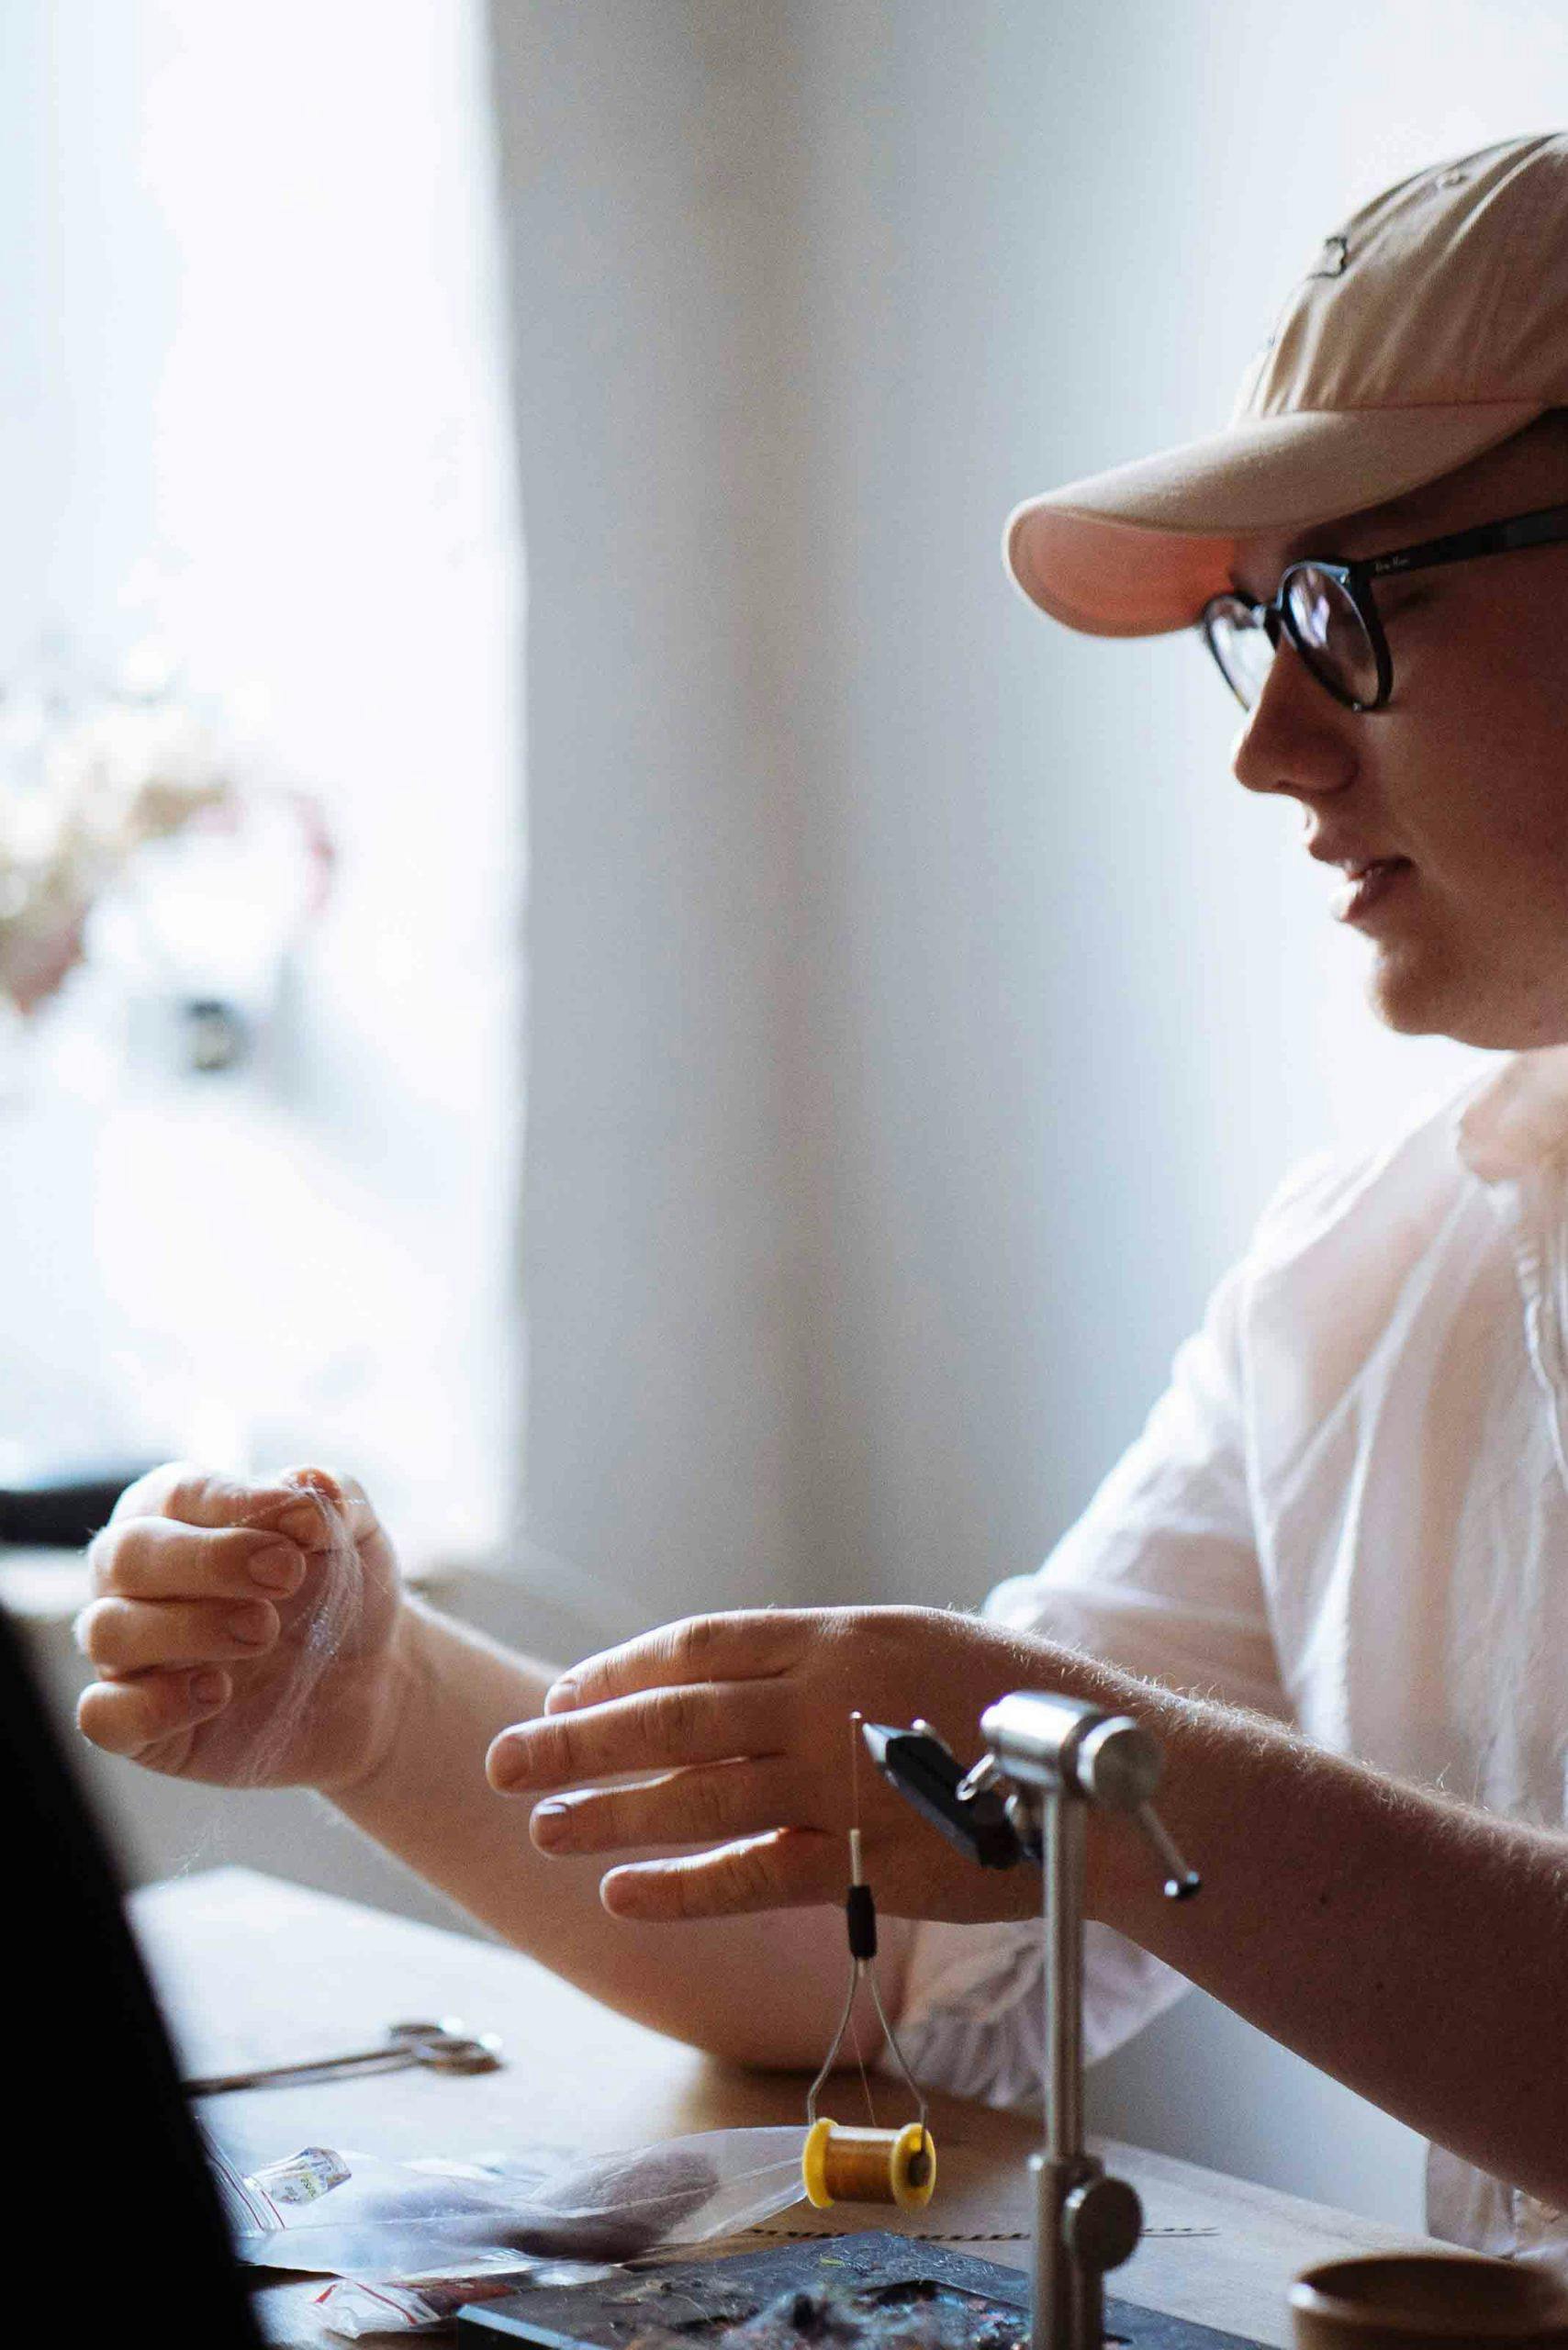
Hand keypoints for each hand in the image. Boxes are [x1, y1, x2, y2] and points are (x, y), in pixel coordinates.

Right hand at [76, 1463, 406, 1793]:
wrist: (370, 1686)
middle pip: (124, 1555)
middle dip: (207, 1561)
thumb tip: (310, 1481)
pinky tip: (217, 1693)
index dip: (236, 1505)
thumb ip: (332, 1501)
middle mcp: (138, 1581)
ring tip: (264, 1632)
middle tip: (286, 1575)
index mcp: (179, 1516)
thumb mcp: (355, 1537)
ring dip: (186, 1628)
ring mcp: (132, 1655)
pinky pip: (103, 1716)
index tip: (308, 1524)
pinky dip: (150, 1705)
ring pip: (105, 1631)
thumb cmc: (339, 1594)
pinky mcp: (139, 1725)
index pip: (176, 1495)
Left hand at [487, 1605, 1097, 1923]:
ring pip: (698, 1796)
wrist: (1114, 1777)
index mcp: (842, 1636)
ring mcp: (848, 1781)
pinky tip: (624, 1894)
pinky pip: (754, 1875)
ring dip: (608, 1812)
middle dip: (578, 1738)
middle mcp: (831, 1699)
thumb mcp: (918, 1646)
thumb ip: (830, 1662)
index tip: (565, 1690)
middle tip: (506, 1758)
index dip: (622, 1670)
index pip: (702, 1644)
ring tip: (540, 1827)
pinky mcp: (872, 1862)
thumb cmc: (1017, 1708)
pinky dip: (683, 1887)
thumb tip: (741, 1678)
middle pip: (674, 1717)